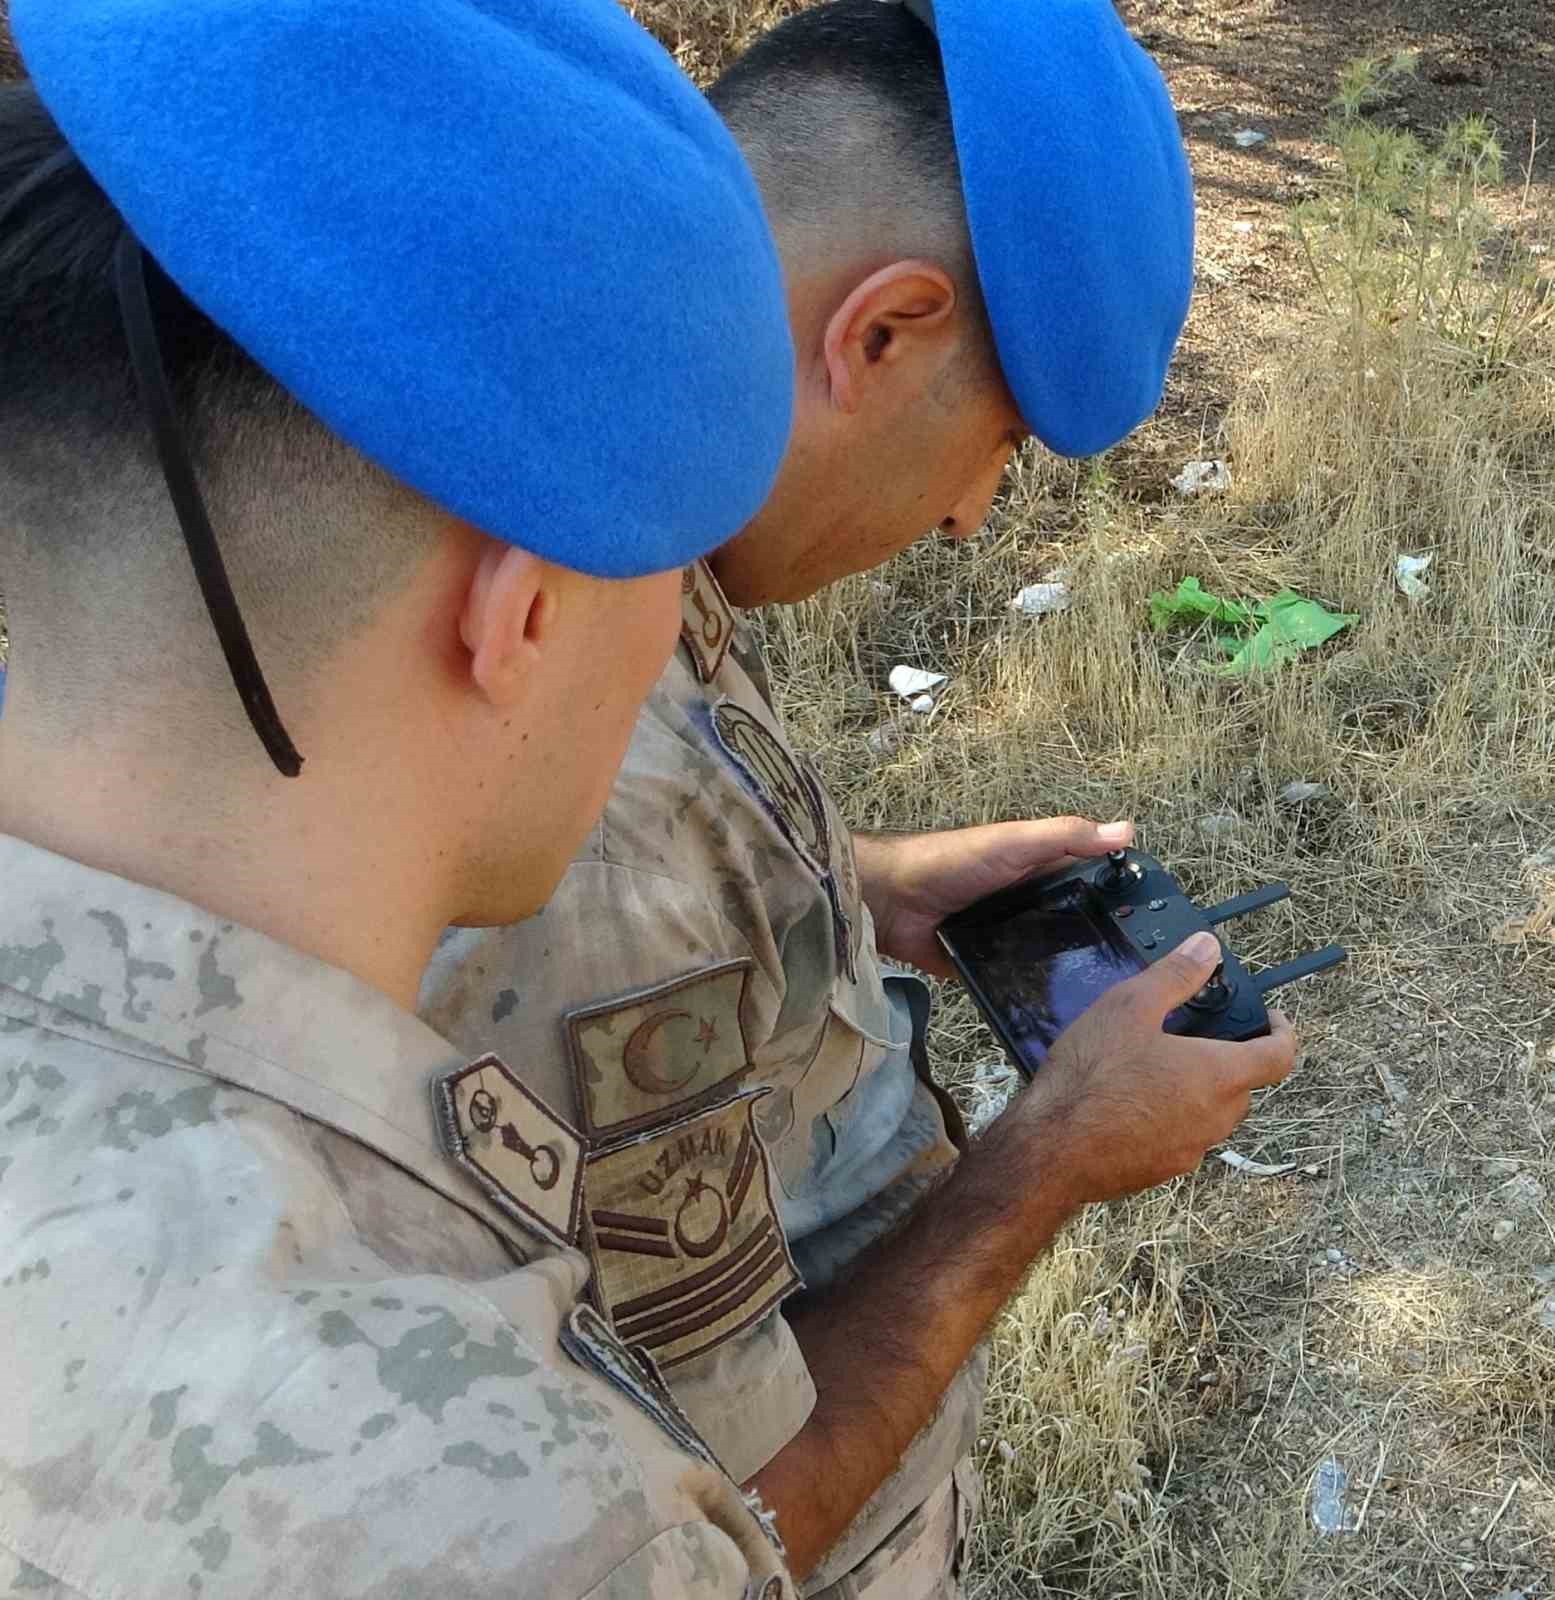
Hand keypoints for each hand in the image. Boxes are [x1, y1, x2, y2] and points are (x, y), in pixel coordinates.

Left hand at [856, 816, 1133, 975]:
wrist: (890, 900)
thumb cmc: (950, 860)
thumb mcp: (1013, 841)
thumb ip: (1065, 836)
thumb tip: (1125, 830)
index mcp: (1037, 872)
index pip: (1088, 883)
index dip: (1116, 898)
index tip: (1153, 923)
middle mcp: (1026, 905)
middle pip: (1072, 926)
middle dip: (1098, 944)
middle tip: (1137, 973)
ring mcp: (1007, 938)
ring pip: (1050, 957)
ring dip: (1069, 971)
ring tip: (1107, 998)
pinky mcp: (986, 967)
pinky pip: (1018, 982)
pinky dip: (1034, 990)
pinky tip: (1061, 1010)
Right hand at [1020, 931, 1297, 1205]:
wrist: (1051, 1150)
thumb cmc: (1092, 1076)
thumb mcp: (1129, 1007)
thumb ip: (1175, 976)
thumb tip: (1208, 947)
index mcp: (1218, 1074)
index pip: (1279, 1057)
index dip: (1283, 1033)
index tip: (1272, 1020)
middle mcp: (1215, 1117)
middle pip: (1244, 1086)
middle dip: (1230, 1060)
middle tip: (1195, 1037)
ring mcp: (1190, 1150)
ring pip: (1212, 1114)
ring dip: (1199, 1091)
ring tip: (1157, 1068)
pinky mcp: (1162, 1170)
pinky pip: (1181, 1137)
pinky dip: (1170, 1117)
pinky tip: (1130, 1103)